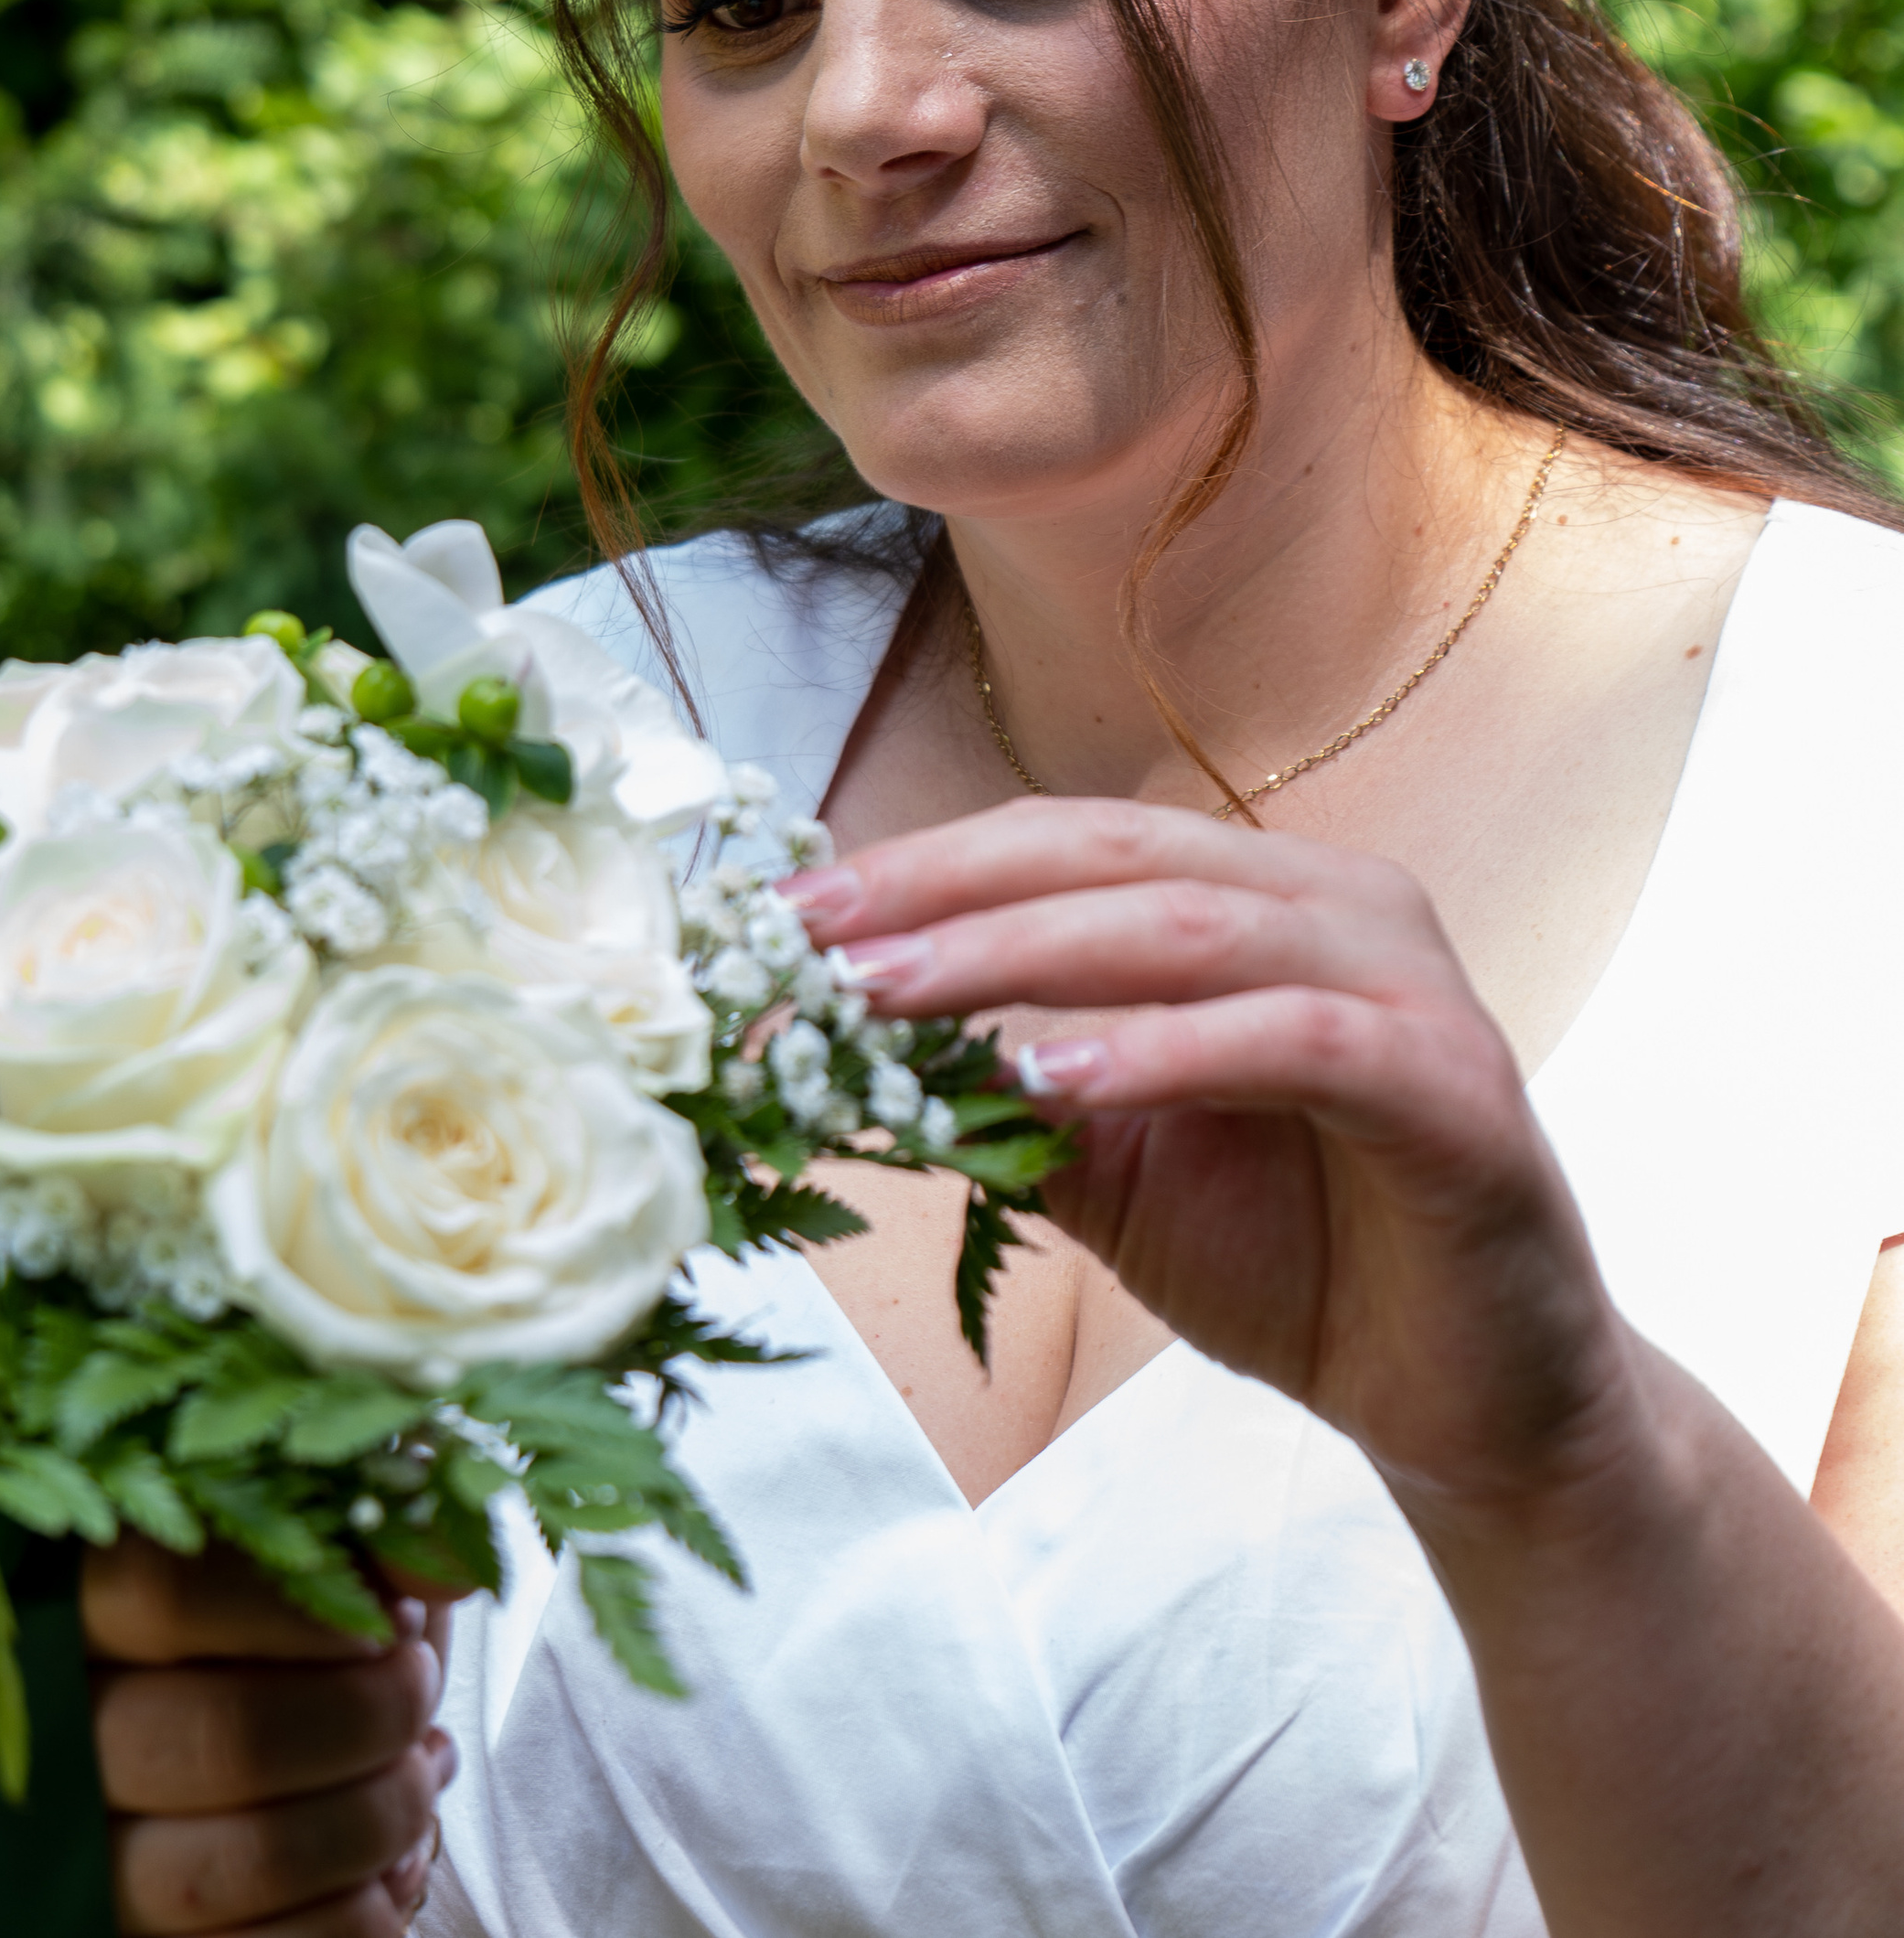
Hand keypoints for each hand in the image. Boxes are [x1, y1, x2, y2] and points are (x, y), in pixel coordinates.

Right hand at [84, 1533, 457, 1936]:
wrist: (219, 1769)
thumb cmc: (270, 1645)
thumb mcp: (309, 1569)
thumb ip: (366, 1544)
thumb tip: (444, 1566)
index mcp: (80, 1609)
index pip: (163, 1593)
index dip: (302, 1608)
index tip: (392, 1620)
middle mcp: (62, 1739)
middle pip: (216, 1736)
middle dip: (363, 1719)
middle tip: (419, 1691)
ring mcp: (84, 1863)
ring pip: (225, 1867)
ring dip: (369, 1824)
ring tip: (420, 1778)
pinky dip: (352, 1918)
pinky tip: (389, 1868)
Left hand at [791, 797, 1642, 1521]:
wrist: (1471, 1414)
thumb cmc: (1296, 1264)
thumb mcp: (1114, 1171)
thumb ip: (1005, 1097)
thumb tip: (835, 1052)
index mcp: (1258, 896)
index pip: (1066, 844)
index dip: (925, 868)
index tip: (788, 917)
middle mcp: (1338, 902)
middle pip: (1115, 858)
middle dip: (948, 893)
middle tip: (815, 942)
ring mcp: (1410, 984)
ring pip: (1192, 927)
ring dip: (1027, 956)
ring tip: (893, 998)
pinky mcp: (1456, 1087)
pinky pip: (1300, 1036)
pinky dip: (1168, 1050)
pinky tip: (1055, 1076)